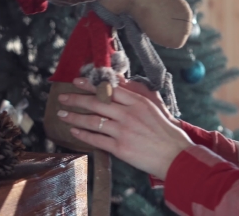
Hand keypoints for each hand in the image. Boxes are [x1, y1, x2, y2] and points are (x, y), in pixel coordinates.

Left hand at [56, 77, 193, 179]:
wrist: (177, 157)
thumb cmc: (168, 134)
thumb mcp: (154, 109)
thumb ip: (135, 101)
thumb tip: (119, 91)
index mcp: (138, 102)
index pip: (109, 89)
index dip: (91, 85)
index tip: (77, 81)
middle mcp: (128, 114)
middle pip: (97, 103)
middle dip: (76, 99)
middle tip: (63, 97)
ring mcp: (123, 131)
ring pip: (93, 121)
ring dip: (74, 117)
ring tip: (62, 115)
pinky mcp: (120, 148)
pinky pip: (96, 139)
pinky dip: (83, 135)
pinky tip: (74, 132)